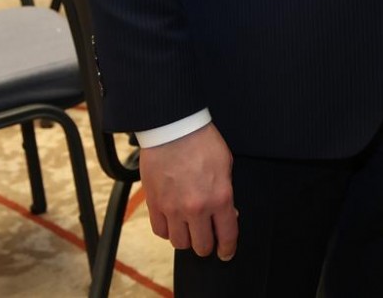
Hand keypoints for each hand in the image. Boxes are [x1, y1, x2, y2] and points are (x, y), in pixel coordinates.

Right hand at [139, 121, 237, 258]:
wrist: (173, 128)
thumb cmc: (202, 141)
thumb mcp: (226, 165)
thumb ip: (226, 193)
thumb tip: (227, 214)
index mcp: (220, 198)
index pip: (226, 236)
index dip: (227, 249)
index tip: (226, 253)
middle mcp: (197, 208)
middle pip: (201, 246)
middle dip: (207, 245)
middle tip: (207, 238)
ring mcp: (173, 208)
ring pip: (180, 242)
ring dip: (186, 238)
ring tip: (189, 228)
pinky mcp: (154, 204)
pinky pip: (160, 231)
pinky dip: (167, 230)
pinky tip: (173, 221)